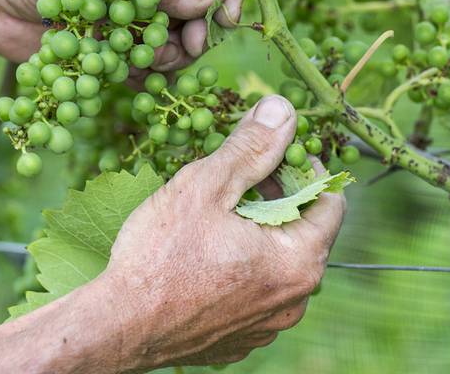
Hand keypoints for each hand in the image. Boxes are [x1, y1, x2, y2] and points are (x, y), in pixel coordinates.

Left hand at [0, 0, 242, 68]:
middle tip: (191, 46)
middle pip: (204, 1)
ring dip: (171, 54)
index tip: (228, 15)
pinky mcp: (114, 44)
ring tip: (143, 58)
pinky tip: (124, 72)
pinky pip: (147, 66)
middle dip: (201, 28)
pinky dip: (145, 74)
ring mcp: (133, 10)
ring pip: (180, 39)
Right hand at [94, 95, 345, 369]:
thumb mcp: (206, 186)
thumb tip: (284, 111)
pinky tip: (204, 255)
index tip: (275, 152)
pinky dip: (241, 269)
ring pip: (277, 265)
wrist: (118, 325)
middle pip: (303, 234)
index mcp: (298, 262)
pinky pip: (253, 294)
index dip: (306, 169)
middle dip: (278, 199)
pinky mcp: (240, 340)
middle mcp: (293, 301)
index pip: (331, 203)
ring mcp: (267, 325)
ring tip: (217, 215)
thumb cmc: (160, 255)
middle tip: (238, 177)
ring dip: (258, 235)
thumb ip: (251, 147)